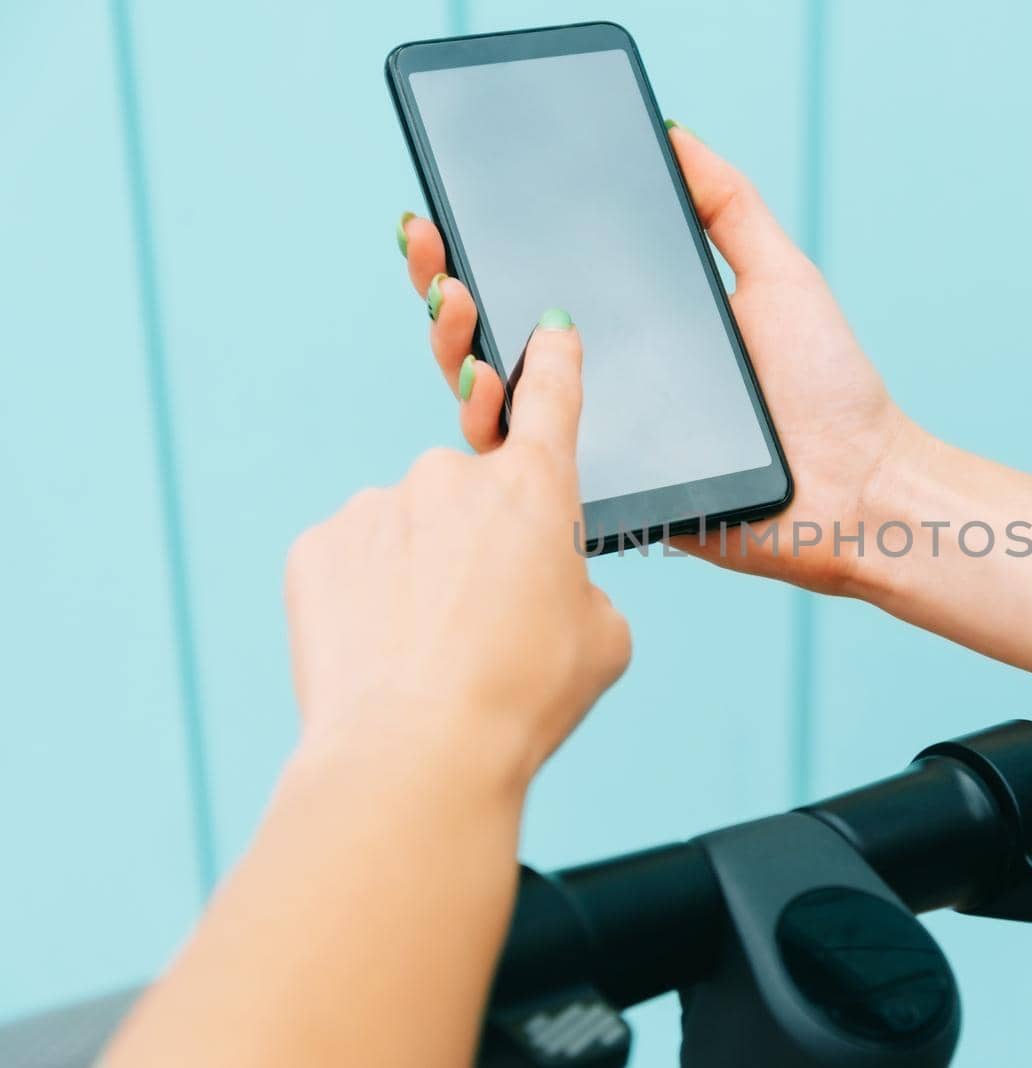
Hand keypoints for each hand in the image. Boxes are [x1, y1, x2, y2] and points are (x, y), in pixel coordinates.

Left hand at [284, 319, 630, 791]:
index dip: (555, 363)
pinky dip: (366, 596)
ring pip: (407, 529)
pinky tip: (384, 650)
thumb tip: (547, 584)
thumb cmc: (522, 697)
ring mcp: (377, 505)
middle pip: (473, 495)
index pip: (552, 399)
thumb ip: (580, 586)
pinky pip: (351, 558)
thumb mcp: (604, 639)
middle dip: (479, 543)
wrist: (414, 754)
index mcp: (535, 488)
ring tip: (430, 651)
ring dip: (419, 573)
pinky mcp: (318, 545)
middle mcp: (452, 476)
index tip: (551, 330)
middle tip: (484, 622)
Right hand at [396, 124, 921, 595]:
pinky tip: (489, 386)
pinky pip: (533, 476)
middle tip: (434, 252)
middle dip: (445, 294)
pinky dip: (500, 433)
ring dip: (456, 355)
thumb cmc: (830, 387)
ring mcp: (598, 449)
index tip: (442, 212)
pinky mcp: (608, 505)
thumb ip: (727, 205)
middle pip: (492, 345)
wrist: (861, 484)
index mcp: (629, 337)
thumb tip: (675, 133)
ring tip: (456, 307)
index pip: (531, 292)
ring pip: (493, 411)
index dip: (475, 255)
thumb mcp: (779, 274)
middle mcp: (601, 391)